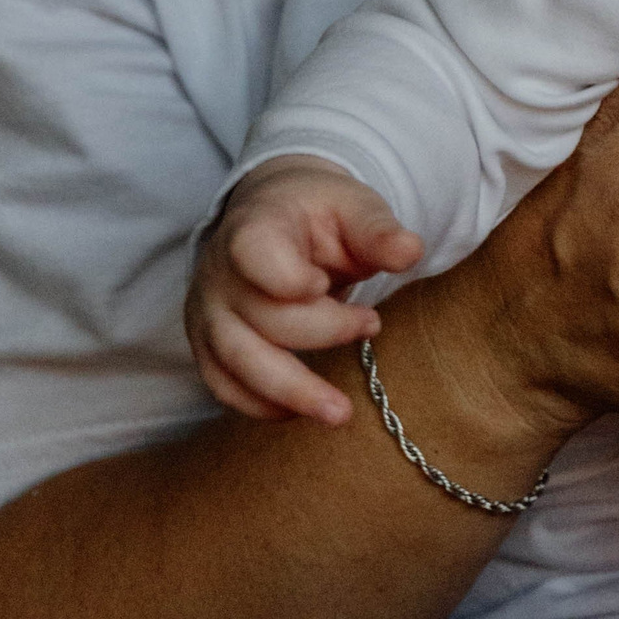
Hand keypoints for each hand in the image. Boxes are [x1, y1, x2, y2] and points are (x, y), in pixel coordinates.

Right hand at [186, 158, 423, 425]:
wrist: (275, 215)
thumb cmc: (318, 212)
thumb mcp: (353, 206)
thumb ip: (378, 231)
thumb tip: (411, 253)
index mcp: (254, 227)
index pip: (254, 254)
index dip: (288, 278)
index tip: (324, 285)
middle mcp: (220, 273)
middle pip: (262, 318)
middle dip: (323, 332)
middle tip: (371, 324)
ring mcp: (208, 313)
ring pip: (239, 363)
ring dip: (292, 393)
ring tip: (340, 412)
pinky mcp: (208, 346)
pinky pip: (224, 386)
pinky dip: (260, 404)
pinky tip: (300, 411)